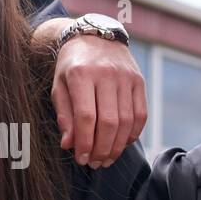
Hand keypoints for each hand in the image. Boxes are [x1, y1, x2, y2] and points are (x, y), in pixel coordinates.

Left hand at [41, 22, 147, 167]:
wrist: (94, 36)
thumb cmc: (72, 66)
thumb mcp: (59, 87)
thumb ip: (64, 116)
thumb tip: (69, 145)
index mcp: (81, 74)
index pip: (86, 117)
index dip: (85, 142)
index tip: (81, 159)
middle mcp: (106, 74)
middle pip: (109, 122)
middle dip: (102, 149)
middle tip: (94, 163)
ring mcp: (126, 77)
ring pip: (127, 121)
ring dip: (118, 146)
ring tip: (106, 158)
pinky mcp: (139, 81)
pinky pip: (141, 114)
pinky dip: (133, 134)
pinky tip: (122, 143)